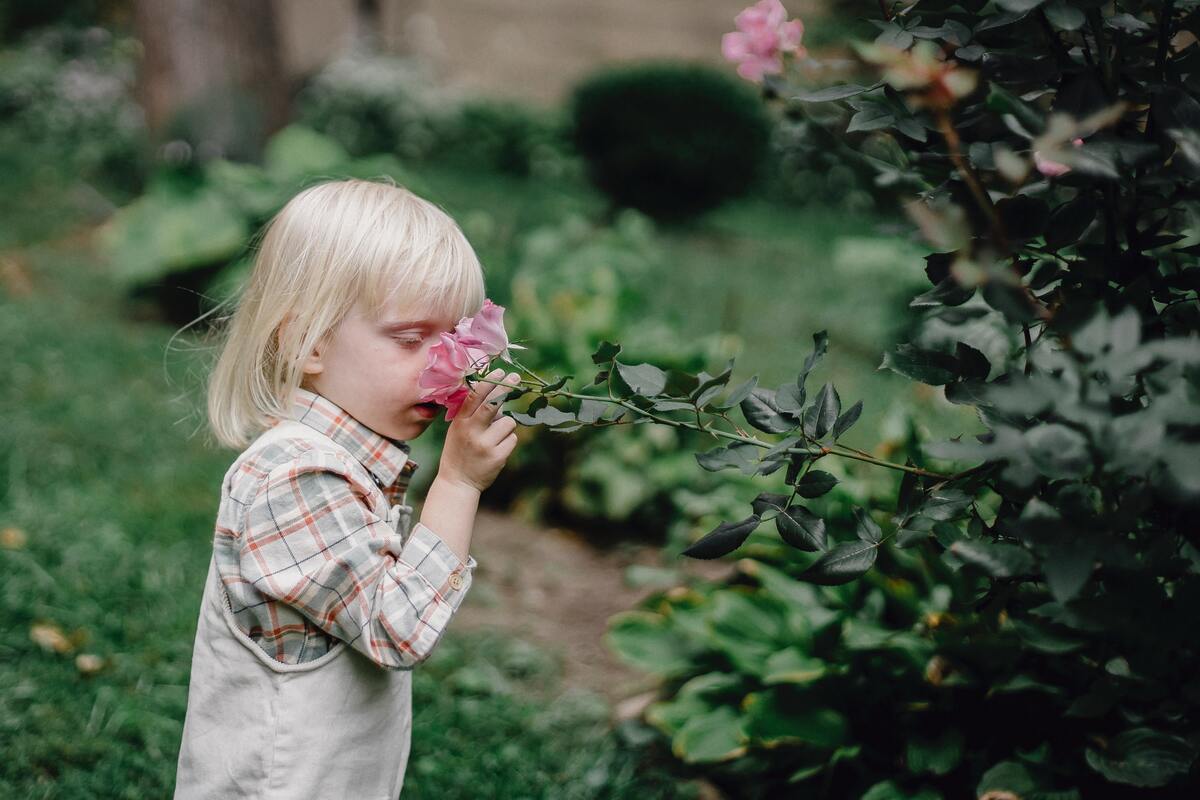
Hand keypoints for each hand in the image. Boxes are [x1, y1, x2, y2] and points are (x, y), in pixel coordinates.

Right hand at [438, 368, 520, 492]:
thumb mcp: (457, 430)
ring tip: (495, 437)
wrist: (458, 482)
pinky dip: (508, 441)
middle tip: (515, 378)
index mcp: (460, 423)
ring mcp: (485, 445)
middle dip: (505, 388)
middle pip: (493, 404)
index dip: (488, 383)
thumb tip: (493, 392)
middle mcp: (471, 432)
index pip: (474, 397)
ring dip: (506, 426)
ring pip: (508, 422)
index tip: (499, 372)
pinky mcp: (497, 457)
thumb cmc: (459, 451)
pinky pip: (513, 439)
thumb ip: (471, 413)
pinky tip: (497, 449)